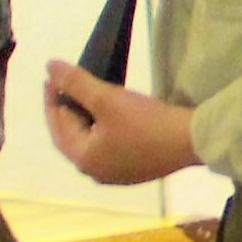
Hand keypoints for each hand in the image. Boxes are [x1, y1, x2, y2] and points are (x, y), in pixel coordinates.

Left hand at [41, 60, 197, 186]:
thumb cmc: (146, 122)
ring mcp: (117, 175)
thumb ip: (75, 83)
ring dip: (84, 121)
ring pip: (90, 143)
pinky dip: (101, 130)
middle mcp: (95, 172)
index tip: (52, 75)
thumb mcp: (107, 98)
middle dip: (66, 111)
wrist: (192, 141)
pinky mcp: (135, 170)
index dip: (53, 98)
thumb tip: (49, 67)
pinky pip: (108, 148)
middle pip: (71, 138)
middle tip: (64, 85)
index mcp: (84, 159)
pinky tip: (108, 117)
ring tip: (84, 98)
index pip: (58, 126)